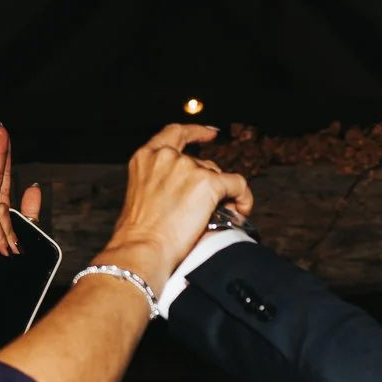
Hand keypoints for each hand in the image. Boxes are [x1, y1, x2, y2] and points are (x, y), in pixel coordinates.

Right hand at [0, 125, 42, 265]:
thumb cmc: (8, 263)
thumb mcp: (25, 235)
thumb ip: (29, 212)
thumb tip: (34, 188)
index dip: (2, 155)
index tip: (3, 133)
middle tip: (2, 129)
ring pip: (2, 210)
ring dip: (11, 231)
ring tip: (10, 249)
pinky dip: (4, 237)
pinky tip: (2, 250)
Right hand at [90, 123, 252, 293]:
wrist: (141, 249)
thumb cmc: (138, 234)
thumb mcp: (140, 196)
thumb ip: (159, 183)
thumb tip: (185, 194)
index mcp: (146, 157)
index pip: (175, 133)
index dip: (196, 132)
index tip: (211, 134)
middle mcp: (167, 156)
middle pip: (202, 163)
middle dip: (211, 183)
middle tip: (214, 206)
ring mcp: (189, 168)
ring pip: (218, 176)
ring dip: (224, 194)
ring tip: (222, 216)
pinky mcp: (208, 183)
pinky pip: (237, 185)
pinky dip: (243, 198)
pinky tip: (241, 210)